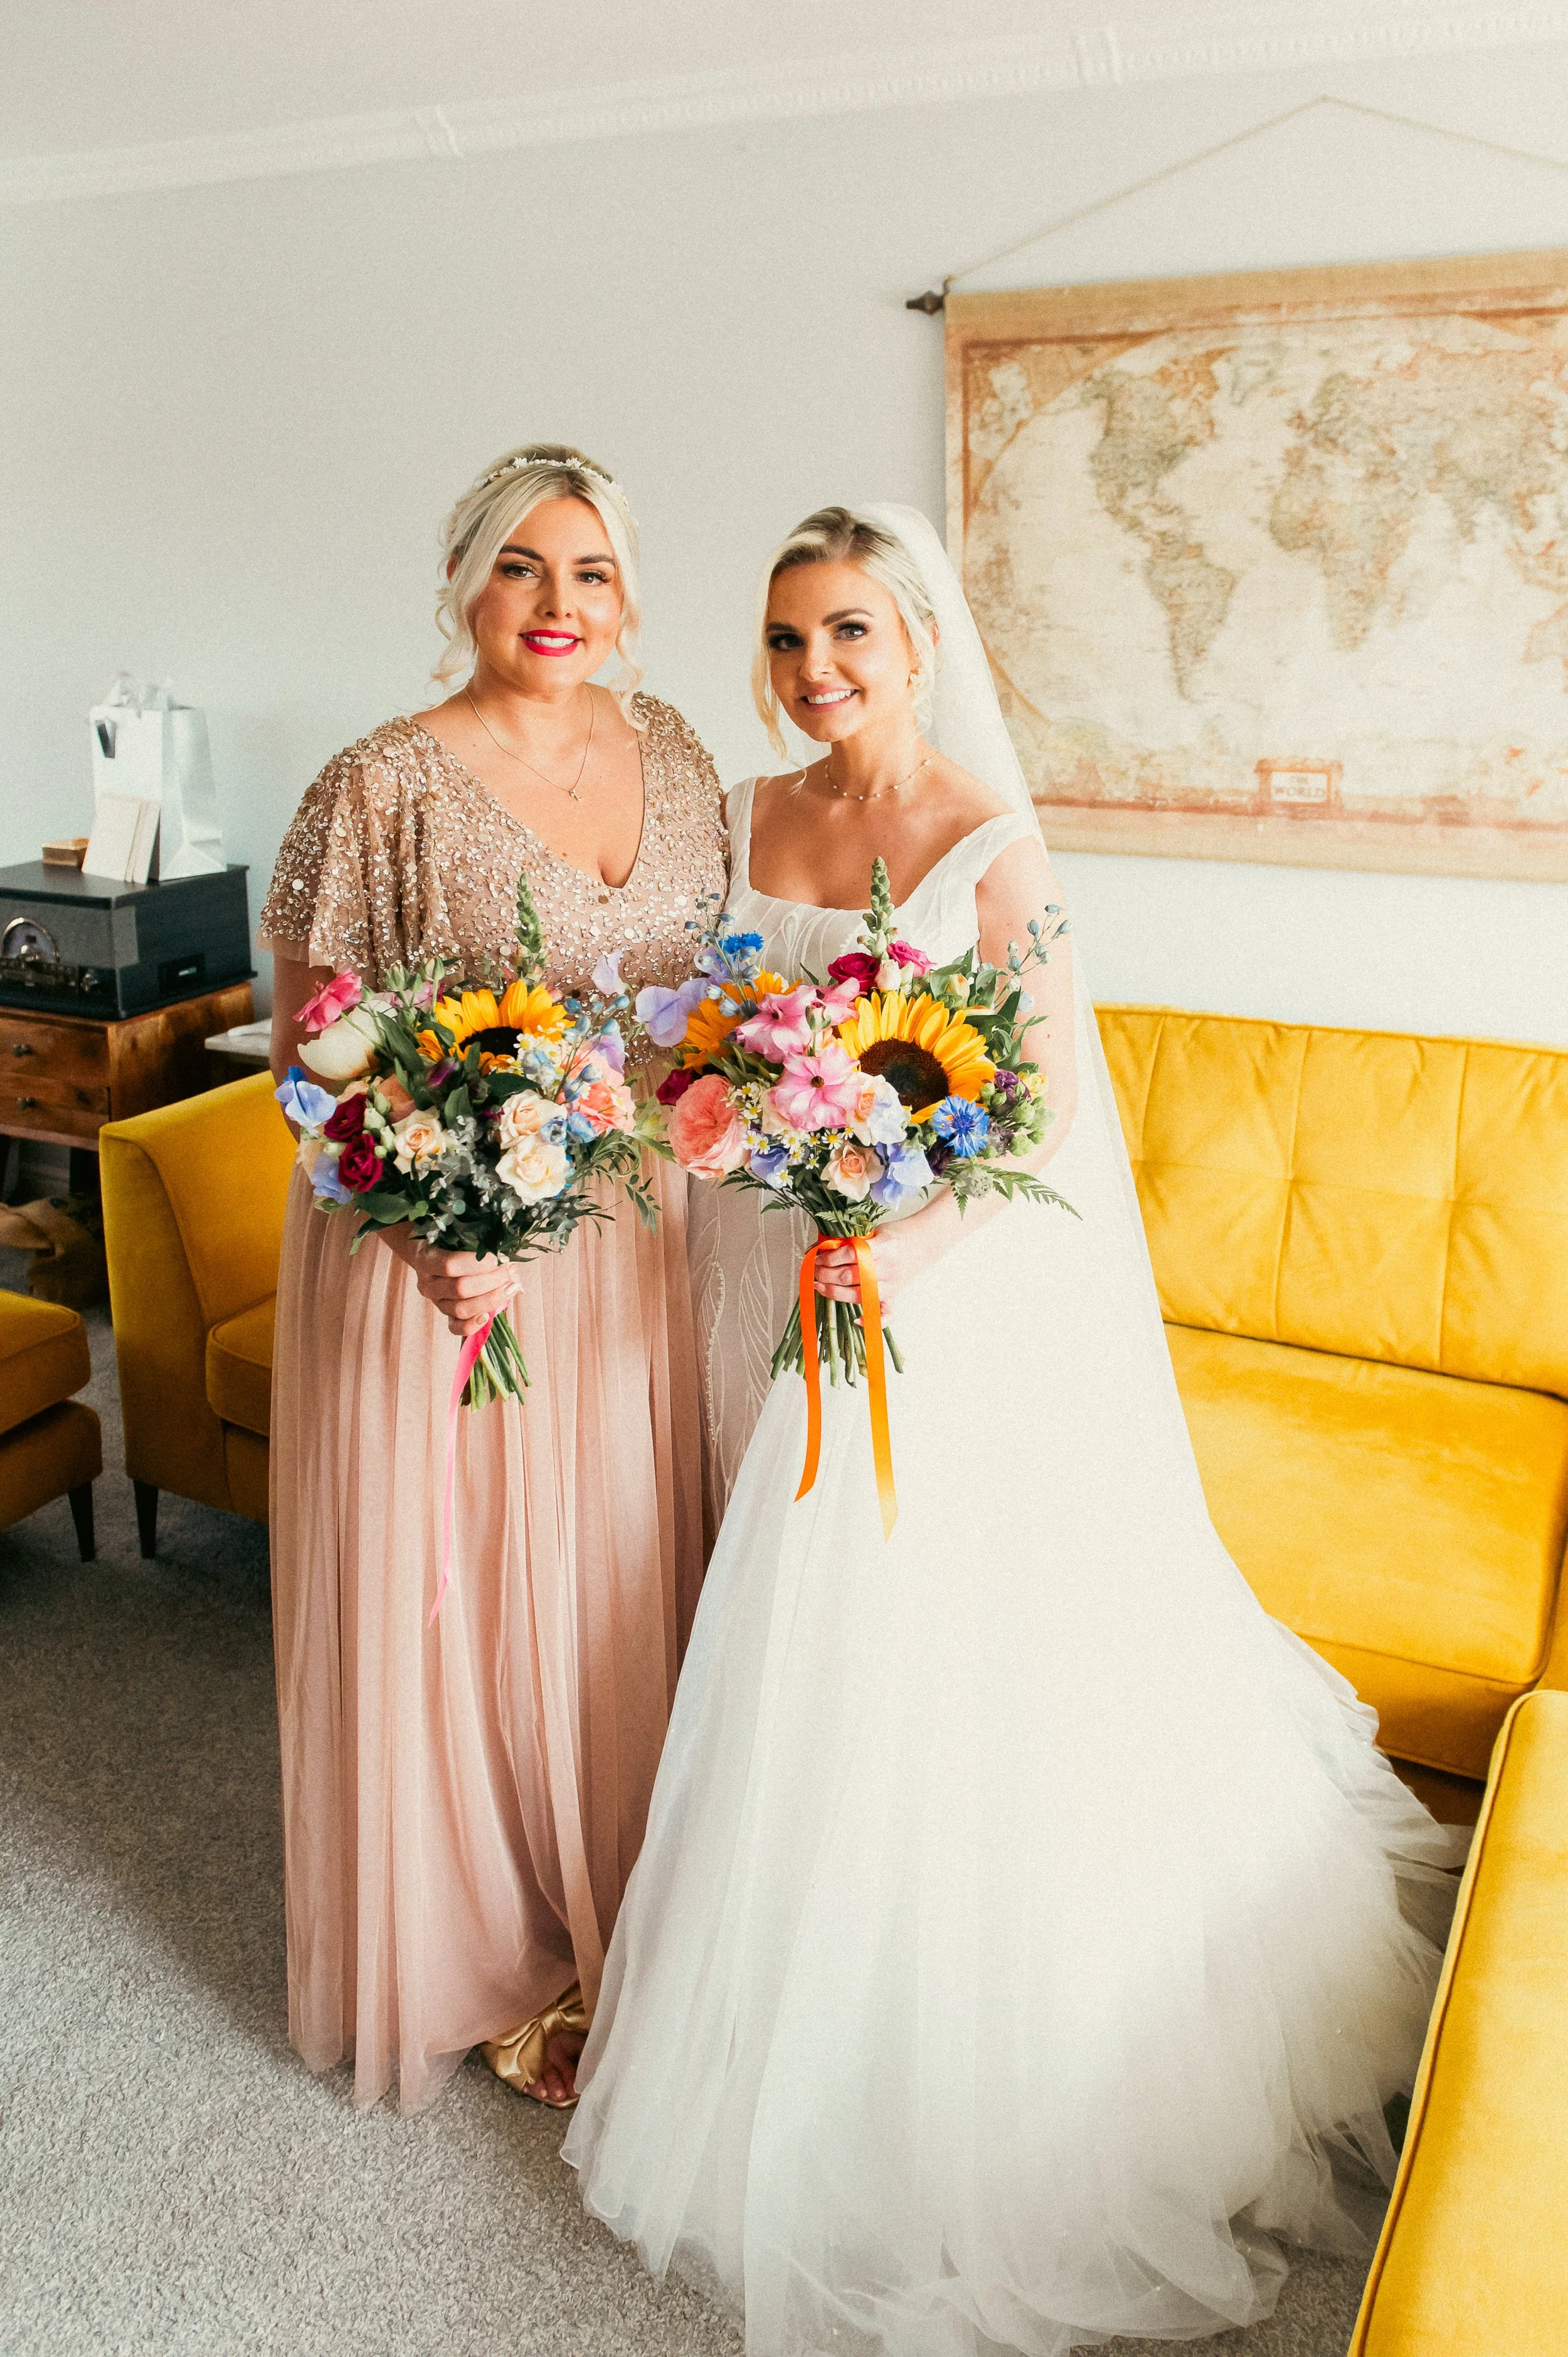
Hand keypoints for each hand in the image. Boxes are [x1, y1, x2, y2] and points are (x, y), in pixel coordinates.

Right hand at [380, 1227, 519, 1337]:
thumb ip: (479, 1244)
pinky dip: (473, 1324)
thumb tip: (509, 1264)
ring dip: (491, 1299)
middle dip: (492, 1281)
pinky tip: (488, 1315)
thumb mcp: (458, 1234)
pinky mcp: (445, 1314)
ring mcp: (436, 1301)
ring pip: (461, 1309)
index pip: (450, 1265)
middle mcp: (428, 1283)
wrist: (426, 1251)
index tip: (498, 1257)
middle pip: (460, 1289)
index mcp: (427, 1259)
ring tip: (510, 1288)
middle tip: (509, 1271)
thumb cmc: (447, 1240)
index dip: (478, 1264)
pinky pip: (456, 1327)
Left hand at [813, 1226, 927, 1311]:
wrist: (925, 1241)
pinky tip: (856, 1321)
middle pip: (850, 1275)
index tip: (816, 1256)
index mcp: (884, 1247)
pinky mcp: (894, 1296)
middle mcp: (888, 1268)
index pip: (851, 1254)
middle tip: (813, 1270)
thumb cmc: (896, 1233)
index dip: (830, 1257)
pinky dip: (871, 1320)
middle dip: (826, 1274)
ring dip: (834, 1292)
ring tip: (818, 1285)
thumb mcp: (874, 1230)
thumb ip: (852, 1240)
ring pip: (858, 1295)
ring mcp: (891, 1284)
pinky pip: (885, 1314)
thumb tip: (820, 1248)